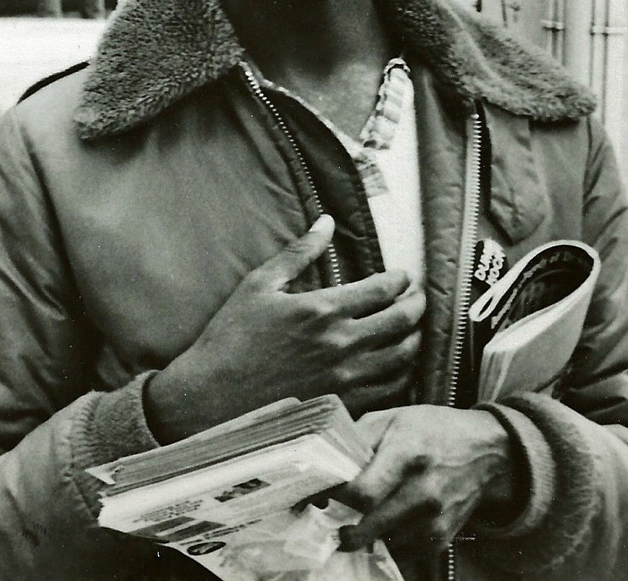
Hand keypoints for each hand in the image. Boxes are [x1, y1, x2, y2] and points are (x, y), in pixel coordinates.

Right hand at [145, 215, 424, 442]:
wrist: (210, 399)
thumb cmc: (230, 338)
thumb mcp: (260, 285)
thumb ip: (299, 252)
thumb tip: (326, 221)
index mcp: (323, 309)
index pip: (383, 289)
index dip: (401, 279)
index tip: (403, 276)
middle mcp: (342, 344)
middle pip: (403, 321)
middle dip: (417, 305)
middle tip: (417, 298)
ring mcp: (346, 379)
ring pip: (404, 357)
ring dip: (415, 339)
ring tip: (412, 329)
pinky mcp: (344, 407)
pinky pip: (390, 390)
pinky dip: (402, 374)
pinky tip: (397, 364)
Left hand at [337, 406, 517, 556]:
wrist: (485, 451)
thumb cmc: (432, 429)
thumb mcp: (393, 418)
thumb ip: (357, 439)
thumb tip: (327, 466)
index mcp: (407, 453)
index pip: (363, 492)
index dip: (336, 498)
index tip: (325, 495)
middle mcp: (423, 491)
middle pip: (368, 526)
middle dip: (343, 527)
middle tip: (333, 518)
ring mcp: (434, 520)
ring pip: (382, 543)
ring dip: (365, 535)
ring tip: (360, 518)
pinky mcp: (441, 539)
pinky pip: (401, 553)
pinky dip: (387, 542)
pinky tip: (386, 523)